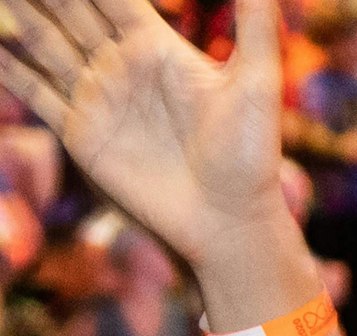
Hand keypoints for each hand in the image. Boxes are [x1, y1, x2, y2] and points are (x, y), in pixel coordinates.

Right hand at [0, 0, 291, 267]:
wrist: (229, 217)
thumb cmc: (250, 153)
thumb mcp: (257, 84)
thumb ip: (256, 27)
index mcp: (156, 46)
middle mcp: (122, 65)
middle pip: (69, 10)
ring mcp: (98, 97)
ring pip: (45, 42)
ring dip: (21, 14)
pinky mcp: (81, 133)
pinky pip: (37, 92)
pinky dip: (11, 69)